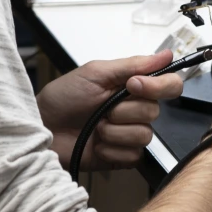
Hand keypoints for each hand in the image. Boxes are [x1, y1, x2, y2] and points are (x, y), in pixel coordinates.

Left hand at [37, 50, 182, 171]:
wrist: (42, 128)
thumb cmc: (63, 98)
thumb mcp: (95, 72)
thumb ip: (133, 64)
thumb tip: (166, 54)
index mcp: (132, 86)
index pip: (169, 85)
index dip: (159, 86)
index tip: (133, 85)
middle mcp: (134, 110)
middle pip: (155, 111)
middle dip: (124, 110)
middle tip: (103, 109)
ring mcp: (129, 134)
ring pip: (144, 135)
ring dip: (115, 131)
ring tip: (96, 128)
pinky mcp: (123, 156)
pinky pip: (133, 155)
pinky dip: (112, 149)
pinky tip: (96, 144)